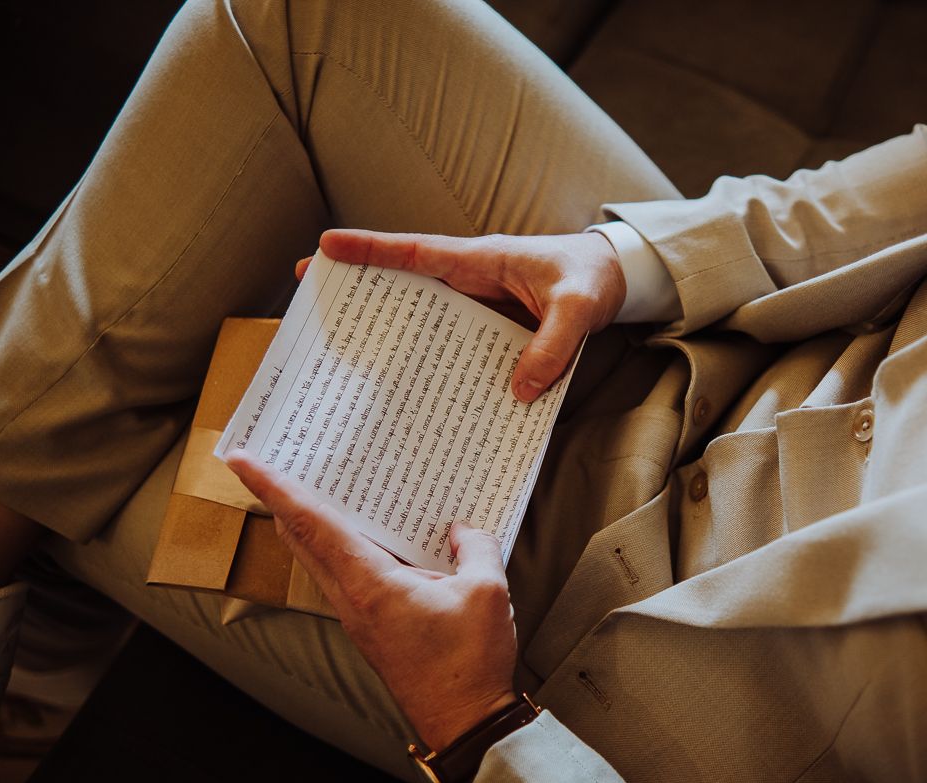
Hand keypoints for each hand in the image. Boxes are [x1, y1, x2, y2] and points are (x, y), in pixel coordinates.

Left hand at [226, 452, 518, 751]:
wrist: (466, 722)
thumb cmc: (470, 662)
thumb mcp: (488, 592)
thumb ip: (476, 547)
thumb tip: (461, 530)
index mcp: (371, 584)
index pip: (312, 525)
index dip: (275, 489)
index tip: (243, 461)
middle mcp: (353, 600)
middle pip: (300, 540)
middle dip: (277, 499)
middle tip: (265, 463)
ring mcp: (358, 617)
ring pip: (315, 559)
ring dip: (303, 523)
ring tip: (305, 490)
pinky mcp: (370, 629)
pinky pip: (341, 576)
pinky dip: (334, 546)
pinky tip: (358, 537)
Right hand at [298, 229, 623, 401]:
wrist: (617, 280)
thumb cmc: (594, 279)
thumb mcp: (579, 307)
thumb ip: (553, 346)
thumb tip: (517, 391)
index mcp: (482, 261)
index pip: (417, 252)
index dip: (372, 251)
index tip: (325, 248)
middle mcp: (471, 280)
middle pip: (403, 281)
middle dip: (358, 286)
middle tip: (308, 294)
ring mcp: (478, 303)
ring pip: (422, 313)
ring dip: (387, 325)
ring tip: (343, 350)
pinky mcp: (489, 326)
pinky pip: (451, 340)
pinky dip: (430, 356)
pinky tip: (415, 387)